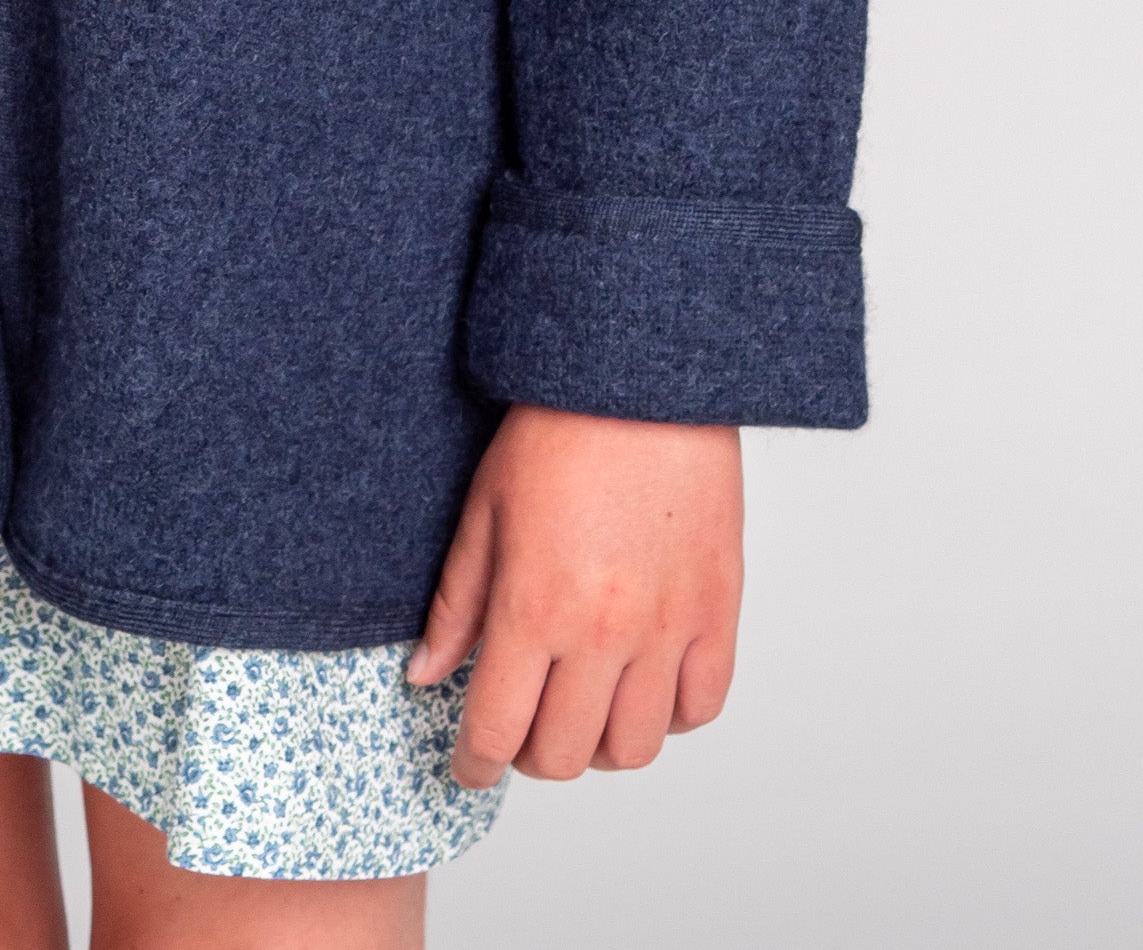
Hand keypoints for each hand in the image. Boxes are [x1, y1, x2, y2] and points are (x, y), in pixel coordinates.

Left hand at [407, 406, 741, 784]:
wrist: (644, 377)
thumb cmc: (559, 429)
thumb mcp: (485, 510)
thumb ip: (456, 604)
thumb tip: (425, 676)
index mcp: (534, 608)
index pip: (498, 732)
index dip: (476, 764)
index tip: (469, 765)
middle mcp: (602, 633)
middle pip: (565, 756)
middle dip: (531, 756)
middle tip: (522, 724)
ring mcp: (667, 628)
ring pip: (633, 749)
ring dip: (599, 744)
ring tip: (581, 706)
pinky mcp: (717, 612)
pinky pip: (700, 708)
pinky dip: (668, 715)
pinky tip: (641, 683)